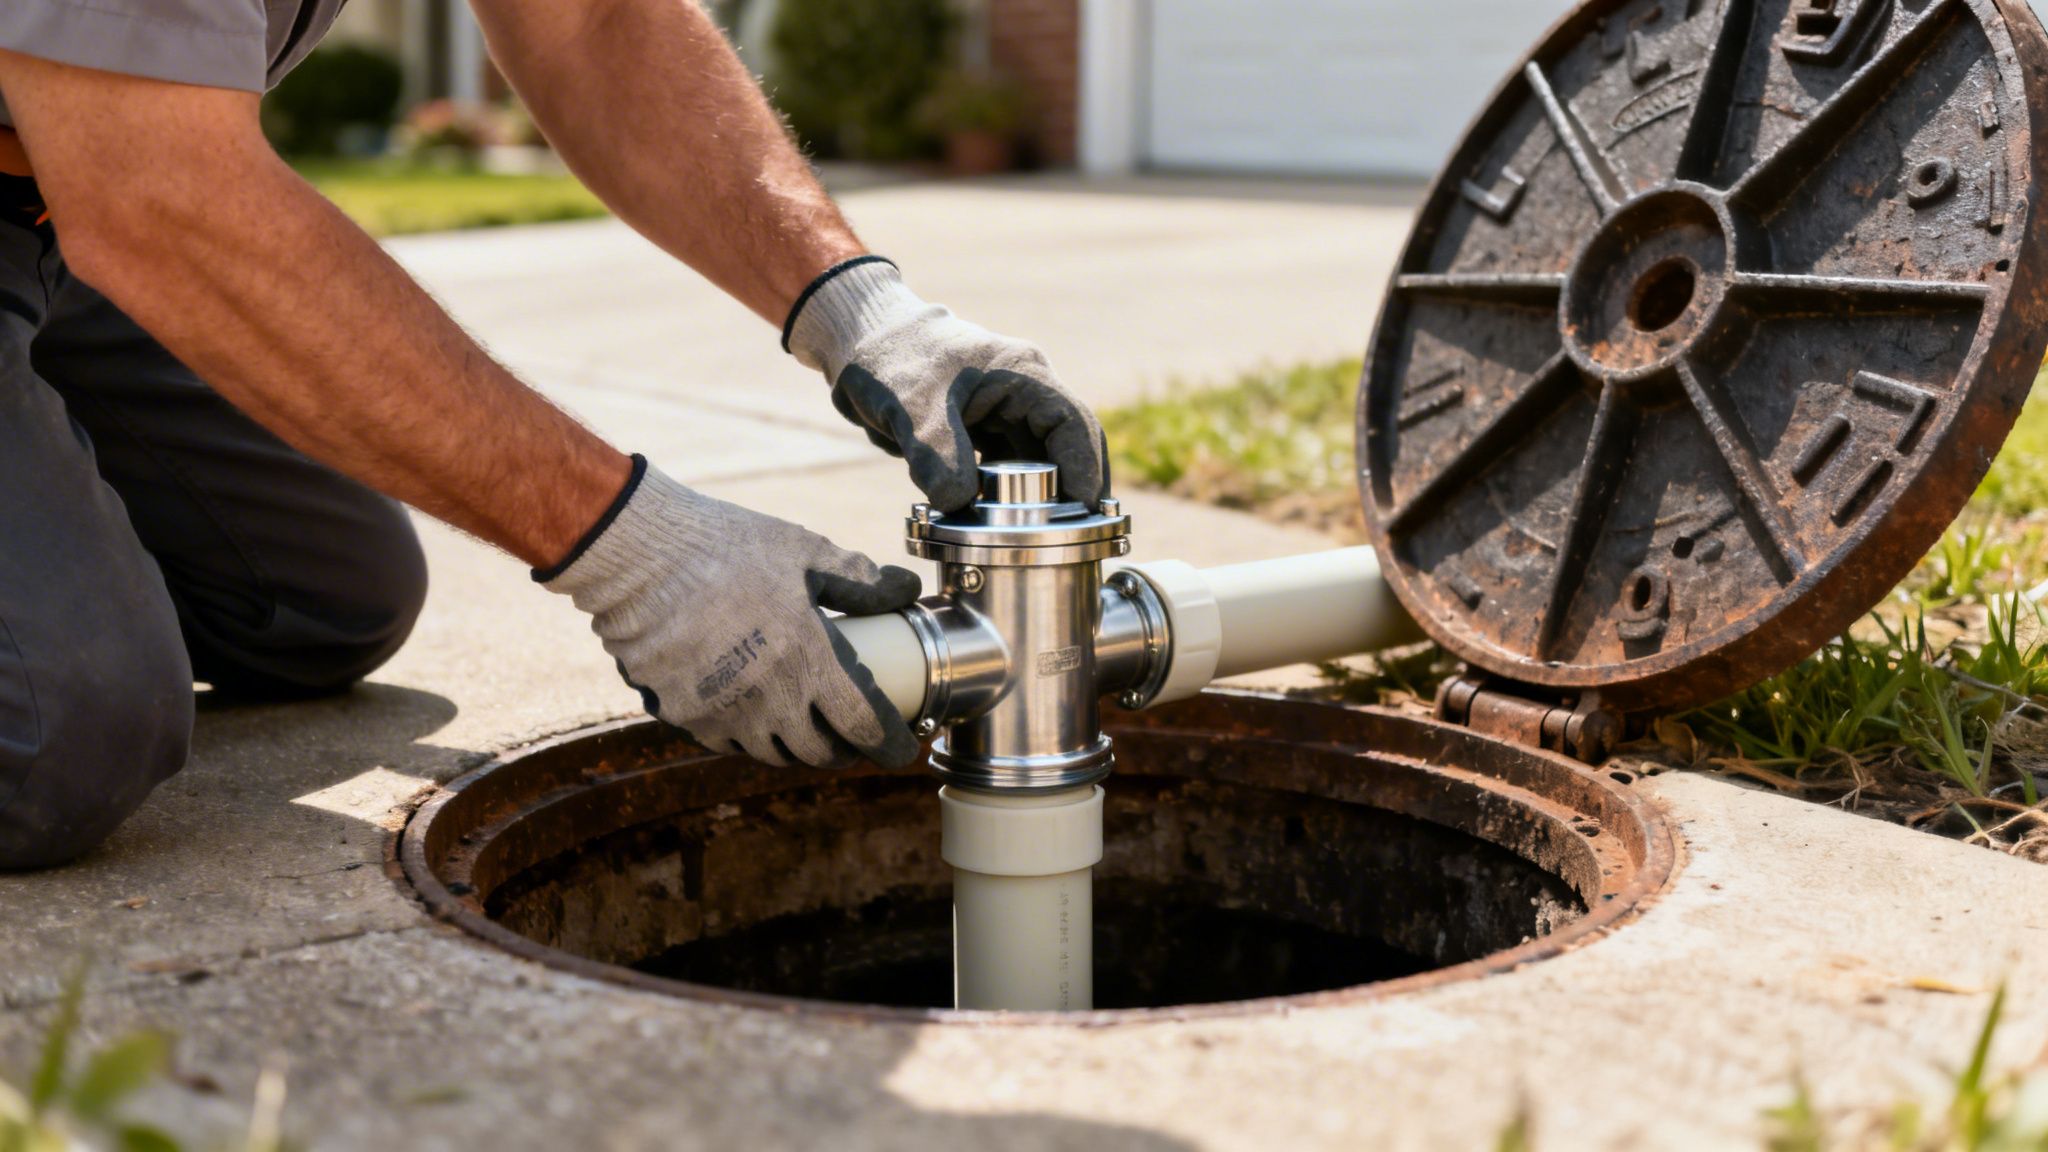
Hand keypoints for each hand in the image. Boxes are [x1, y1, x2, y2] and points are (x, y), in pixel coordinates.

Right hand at [540, 457, 922, 767]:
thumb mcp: (804, 551)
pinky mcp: (684, 715)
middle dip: (842, 750)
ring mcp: (723, 713)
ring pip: (772, 752)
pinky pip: (726, 741)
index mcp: (809, 660)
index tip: (904, 749)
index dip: (891, 744)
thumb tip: (905, 588)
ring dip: (795, 746)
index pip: (864, 726)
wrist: (640, 557)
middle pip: (819, 752)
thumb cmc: (726, 548)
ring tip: (804, 726)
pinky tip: (753, 714)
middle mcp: (769, 699)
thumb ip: (859, 579)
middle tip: (850, 736)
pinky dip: (747, 735)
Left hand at [784, 257, 1109, 512]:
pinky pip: (1012, 468)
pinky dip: (1014, 496)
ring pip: (1042, 461)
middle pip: (1067, 445)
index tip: (1086, 509)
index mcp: (1022, 373)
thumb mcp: (912, 409)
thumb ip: (937, 457)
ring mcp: (1008, 412)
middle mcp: (1024, 392)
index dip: (1085, 467)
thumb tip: (958, 505)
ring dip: (1045, 496)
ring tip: (1049, 540)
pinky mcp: (987, 431)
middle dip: (1075, 490)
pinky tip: (1009, 526)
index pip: (1073, 423)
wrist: (860, 345)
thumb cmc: (892, 360)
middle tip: (1080, 538)